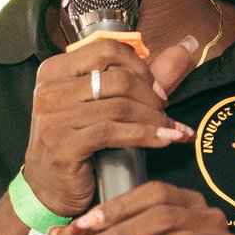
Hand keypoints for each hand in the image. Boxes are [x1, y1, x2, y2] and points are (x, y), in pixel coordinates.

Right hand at [21, 35, 200, 216]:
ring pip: (120, 107)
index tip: (158, 89)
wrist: (51, 187)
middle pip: (118, 79)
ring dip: (154, 119)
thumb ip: (142, 77)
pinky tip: (163, 141)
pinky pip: (114, 133)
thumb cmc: (79, 142)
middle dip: (151, 97)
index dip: (141, 68)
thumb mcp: (104, 104)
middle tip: (164, 114)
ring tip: (169, 130)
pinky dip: (146, 136)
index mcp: (55, 70)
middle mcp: (49, 90)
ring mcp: (53, 119)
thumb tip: (186, 47)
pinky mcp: (63, 146)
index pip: (108, 50)